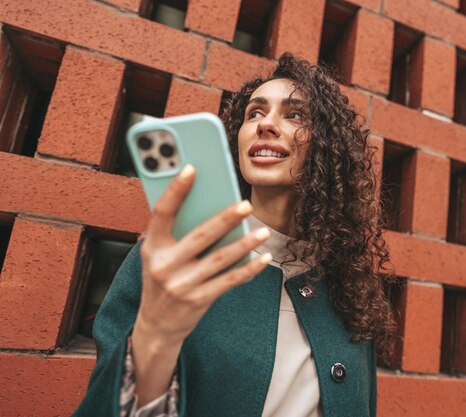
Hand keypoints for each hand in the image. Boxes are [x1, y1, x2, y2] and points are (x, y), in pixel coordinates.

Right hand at [134, 163, 271, 343]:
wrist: (156, 326)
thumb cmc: (161, 280)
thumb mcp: (156, 256)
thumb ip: (175, 234)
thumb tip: (209, 205)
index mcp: (151, 247)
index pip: (162, 213)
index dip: (176, 190)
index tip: (192, 168)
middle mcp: (164, 265)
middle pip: (200, 235)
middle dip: (225, 218)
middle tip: (246, 203)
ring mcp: (182, 284)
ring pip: (220, 259)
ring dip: (245, 244)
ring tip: (262, 231)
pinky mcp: (199, 300)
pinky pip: (230, 280)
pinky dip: (249, 269)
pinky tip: (263, 258)